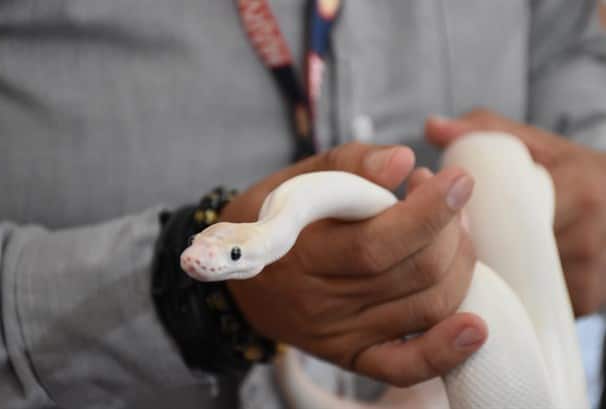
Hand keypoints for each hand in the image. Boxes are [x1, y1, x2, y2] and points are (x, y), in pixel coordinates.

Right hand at [222, 142, 486, 386]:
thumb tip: (404, 161)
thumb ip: (350, 163)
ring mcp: (339, 334)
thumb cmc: (269, 219)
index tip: (458, 179)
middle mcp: (320, 302)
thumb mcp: (295, 178)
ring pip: (424, 308)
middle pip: (412, 274)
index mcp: (300, 253)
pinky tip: (475, 328)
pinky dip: (446, 352)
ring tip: (453, 230)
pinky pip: (404, 366)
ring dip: (459, 264)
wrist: (238, 280)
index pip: (376, 243)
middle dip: (448, 230)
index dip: (428, 213)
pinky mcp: (352, 354)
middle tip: (447, 198)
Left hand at [426, 109, 605, 315]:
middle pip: (511, 260)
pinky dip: (512, 296)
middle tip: (446, 248)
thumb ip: (485, 128)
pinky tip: (495, 284)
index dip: (472, 227)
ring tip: (466, 264)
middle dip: (476, 256)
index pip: (510, 221)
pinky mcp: (588, 301)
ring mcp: (592, 276)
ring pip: (520, 286)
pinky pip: (535, 304)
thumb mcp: (534, 142)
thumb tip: (432, 126)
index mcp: (578, 193)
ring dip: (492, 280)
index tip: (448, 224)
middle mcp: (590, 238)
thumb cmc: (570, 169)